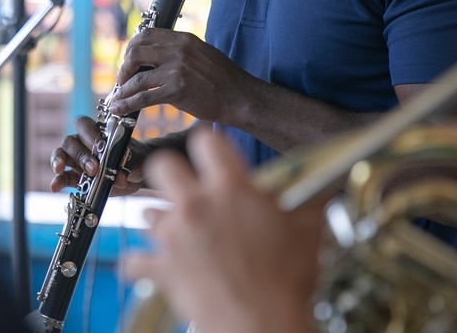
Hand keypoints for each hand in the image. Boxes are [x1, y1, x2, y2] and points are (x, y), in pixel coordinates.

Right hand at [49, 115, 148, 194]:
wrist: (136, 173)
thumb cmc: (133, 157)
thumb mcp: (133, 157)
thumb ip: (124, 163)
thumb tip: (118, 177)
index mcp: (97, 132)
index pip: (84, 125)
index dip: (89, 134)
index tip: (99, 146)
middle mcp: (83, 143)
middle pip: (71, 142)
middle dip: (81, 155)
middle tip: (94, 169)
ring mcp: (76, 161)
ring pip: (61, 155)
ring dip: (59, 161)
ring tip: (59, 168)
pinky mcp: (75, 178)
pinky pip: (62, 177)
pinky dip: (57, 181)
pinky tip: (54, 186)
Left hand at [110, 29, 254, 121]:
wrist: (240, 97)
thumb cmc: (223, 79)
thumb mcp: (202, 54)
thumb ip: (181, 51)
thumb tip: (157, 56)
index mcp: (184, 39)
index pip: (147, 35)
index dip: (132, 47)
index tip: (128, 61)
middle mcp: (178, 51)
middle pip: (136, 52)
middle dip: (124, 68)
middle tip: (122, 80)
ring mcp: (177, 70)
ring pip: (136, 78)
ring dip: (122, 90)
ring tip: (116, 99)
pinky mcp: (176, 91)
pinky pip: (143, 97)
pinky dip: (126, 104)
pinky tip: (119, 109)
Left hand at [123, 130, 321, 332]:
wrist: (262, 325)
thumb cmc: (287, 281)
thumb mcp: (307, 230)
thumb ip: (307, 199)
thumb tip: (322, 185)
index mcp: (231, 188)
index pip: (206, 141)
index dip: (210, 146)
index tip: (213, 157)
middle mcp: (196, 204)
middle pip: (162, 165)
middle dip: (171, 173)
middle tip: (185, 187)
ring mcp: (174, 236)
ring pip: (148, 212)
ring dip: (161, 220)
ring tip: (179, 231)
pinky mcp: (161, 267)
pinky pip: (134, 260)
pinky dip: (141, 263)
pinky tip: (151, 264)